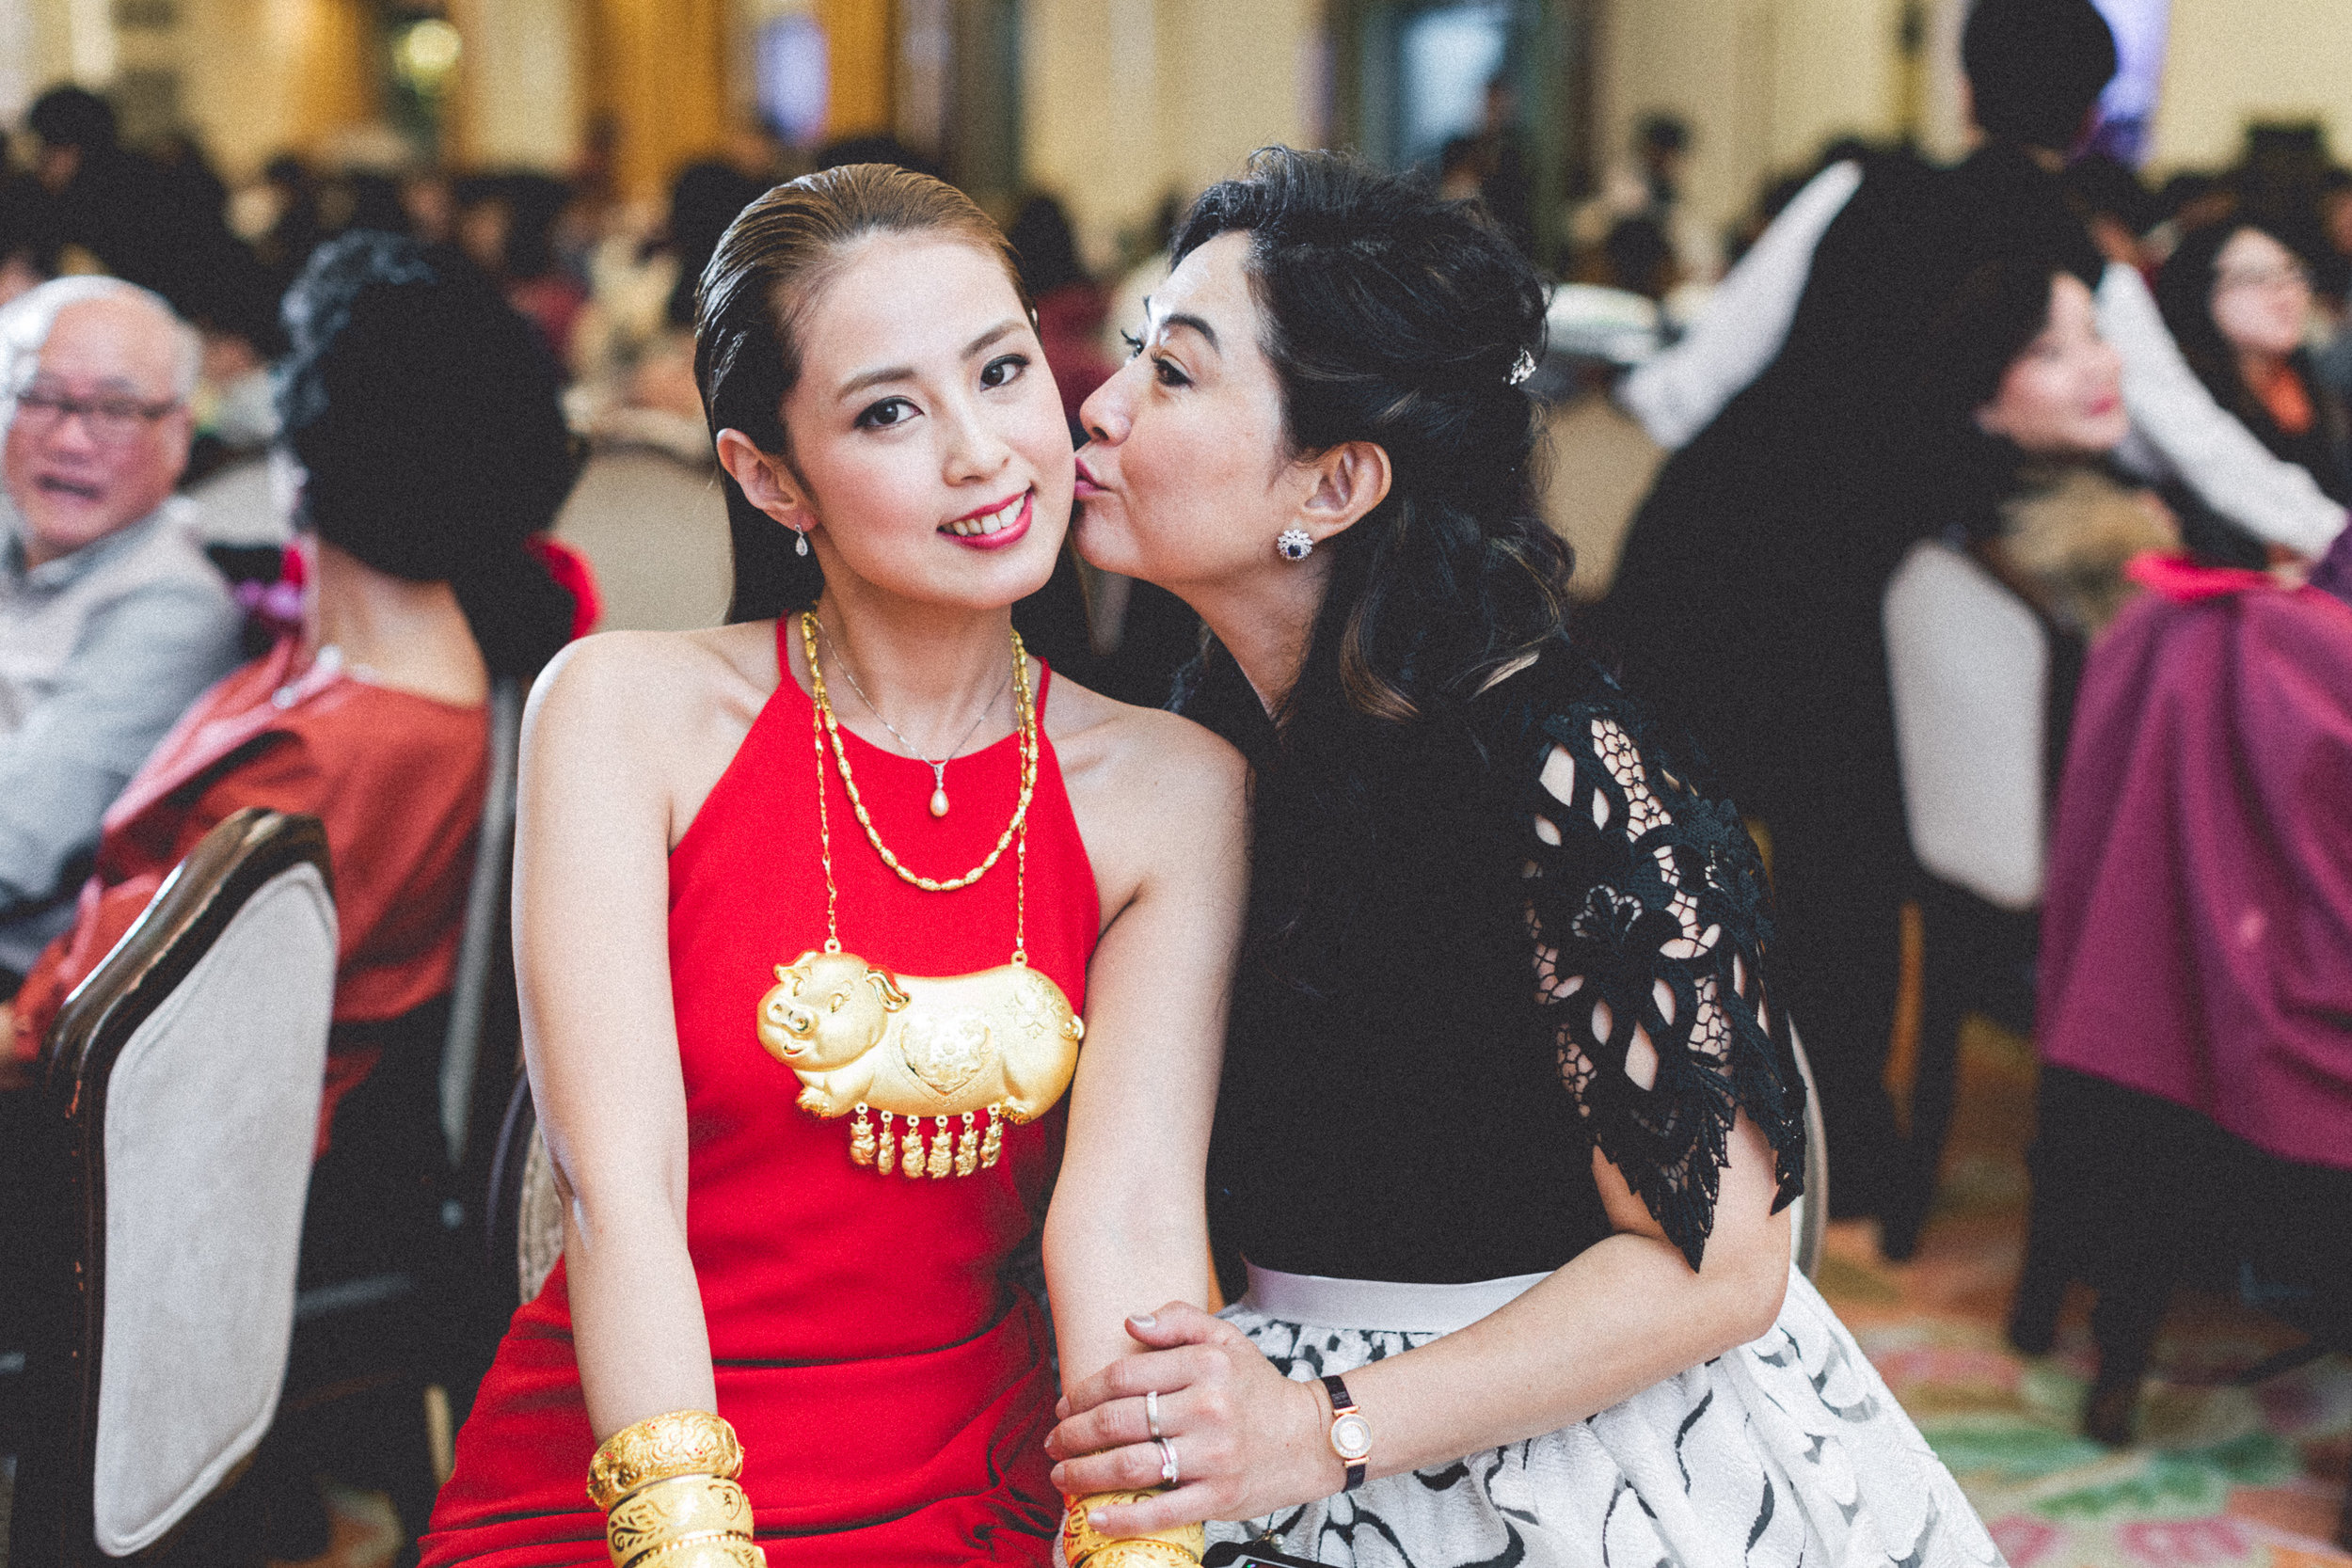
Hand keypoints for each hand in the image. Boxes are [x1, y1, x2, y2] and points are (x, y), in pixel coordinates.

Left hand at [1046, 1302, 1341, 1534]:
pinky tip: (1096, 1516)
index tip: (1064, 1404)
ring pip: (1130, 1466)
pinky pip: (1160, 1511)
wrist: (1310, 1439)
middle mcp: (1208, 1409)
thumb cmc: (1256, 1388)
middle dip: (1073, 1435)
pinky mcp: (1218, 1497)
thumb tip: (1128, 1323)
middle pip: (1118, 1422)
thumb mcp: (1226, 1340)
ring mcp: (1213, 1456)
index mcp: (1205, 1366)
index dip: (1083, 1392)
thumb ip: (1178, 1321)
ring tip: (1062, 1475)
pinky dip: (1122, 1518)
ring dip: (1084, 1474)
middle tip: (1053, 1443)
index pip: (1124, 1377)